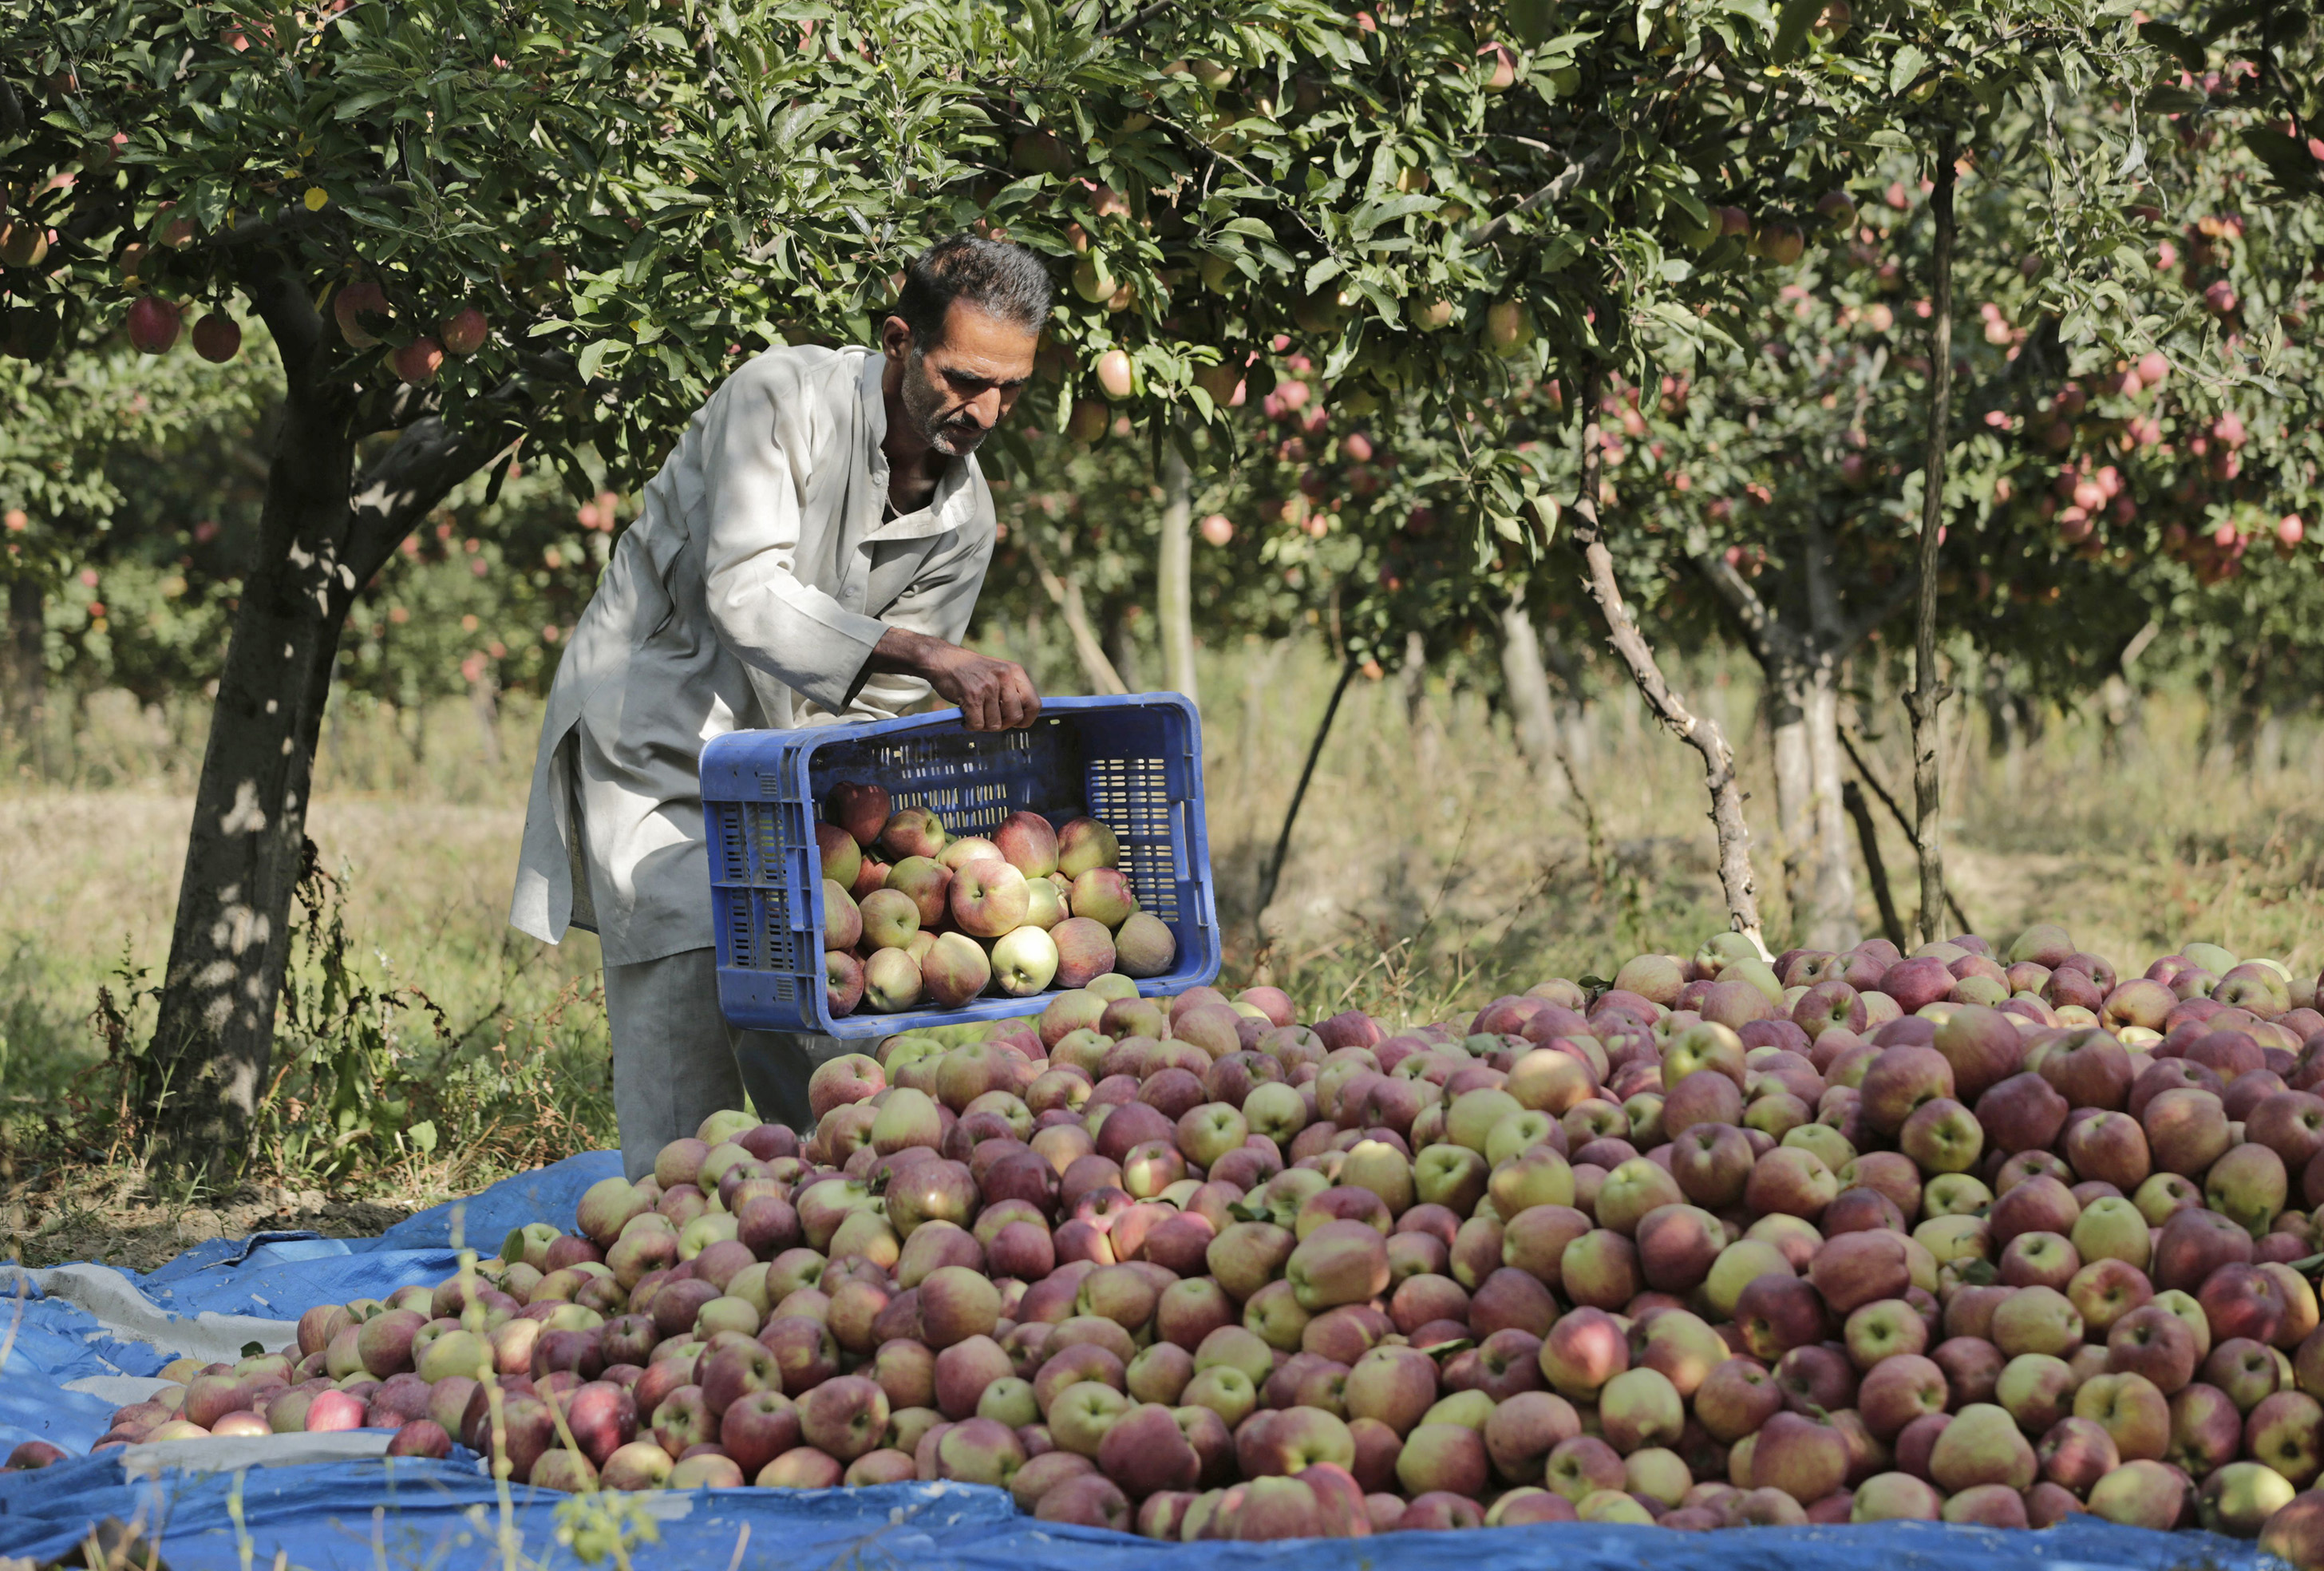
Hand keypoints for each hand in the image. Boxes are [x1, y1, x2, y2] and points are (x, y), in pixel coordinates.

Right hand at [871, 628, 1040, 730]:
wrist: (942, 659)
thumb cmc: (970, 670)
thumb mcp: (998, 671)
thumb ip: (1011, 689)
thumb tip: (1021, 718)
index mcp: (1014, 671)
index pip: (1034, 703)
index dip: (1027, 719)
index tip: (1017, 723)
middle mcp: (1004, 677)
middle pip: (1015, 717)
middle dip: (1002, 725)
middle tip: (990, 720)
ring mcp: (988, 686)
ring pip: (995, 724)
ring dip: (983, 725)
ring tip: (974, 715)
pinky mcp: (971, 696)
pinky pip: (978, 725)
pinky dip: (970, 726)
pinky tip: (965, 718)